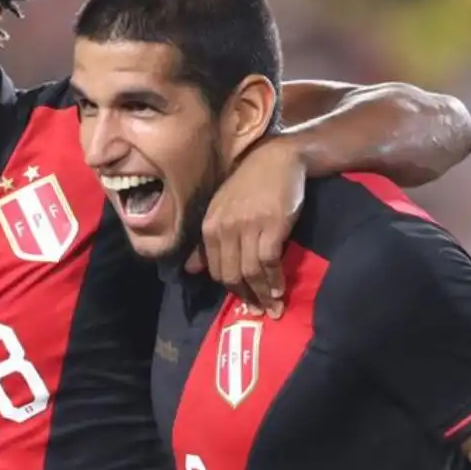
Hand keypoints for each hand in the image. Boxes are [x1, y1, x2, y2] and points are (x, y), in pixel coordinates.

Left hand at [189, 134, 304, 316]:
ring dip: (262, 294)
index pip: (215, 269)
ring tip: (273, 307)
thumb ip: (207, 242)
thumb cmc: (249, 184)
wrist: (278, 158)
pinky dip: (274, 280)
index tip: (244, 301)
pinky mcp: (271, 226)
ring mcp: (248, 227)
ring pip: (250, 271)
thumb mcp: (221, 209)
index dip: (230, 289)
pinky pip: (269, 262)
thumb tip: (190, 271)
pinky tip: (279, 289)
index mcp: (210, 226)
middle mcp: (225, 229)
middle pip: (231, 275)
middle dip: (246, 297)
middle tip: (259, 311)